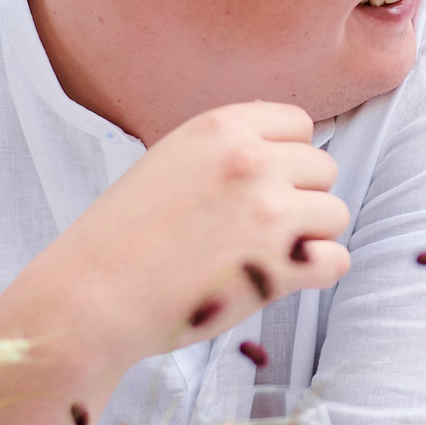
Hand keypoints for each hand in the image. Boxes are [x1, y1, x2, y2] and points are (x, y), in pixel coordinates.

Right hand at [22, 101, 351, 369]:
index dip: (286, 158)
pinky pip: (336, 260)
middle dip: (298, 198)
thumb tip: (290, 147)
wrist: (89, 300)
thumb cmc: (122, 238)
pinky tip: (277, 279)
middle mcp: (251, 160)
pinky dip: (314, 273)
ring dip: (307, 236)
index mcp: (221, 127)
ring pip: (335, 213)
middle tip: (253, 229)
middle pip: (322, 168)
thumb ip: (227, 149)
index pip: (299, 124)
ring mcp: (269, 212)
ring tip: (258, 255)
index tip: (260, 186)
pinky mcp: (280, 266)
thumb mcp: (171, 162)